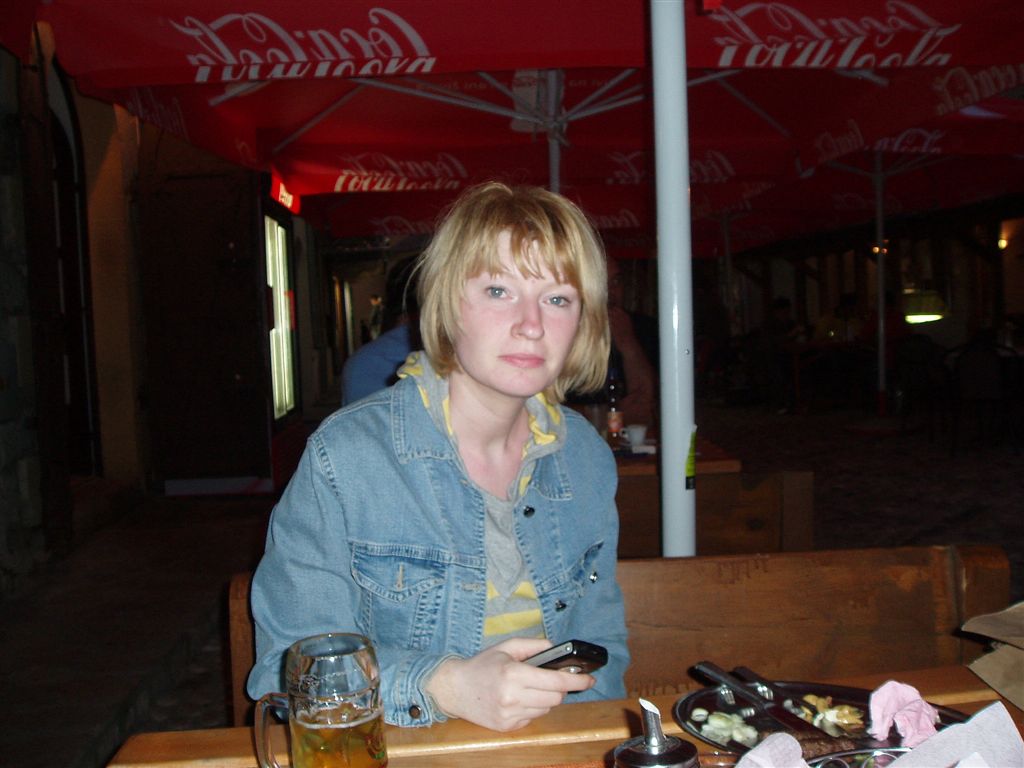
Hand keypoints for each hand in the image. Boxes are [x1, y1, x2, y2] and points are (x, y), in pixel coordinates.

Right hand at [425, 638, 595, 730]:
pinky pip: (533, 717)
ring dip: (546, 698)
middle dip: (560, 687)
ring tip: (531, 687)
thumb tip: (557, 649)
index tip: (590, 679)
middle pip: (556, 697)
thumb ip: (534, 645)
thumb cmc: (482, 665)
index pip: (555, 680)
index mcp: (513, 674)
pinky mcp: (507, 727)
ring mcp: (510, 715)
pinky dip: (533, 708)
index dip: (576, 680)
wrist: (455, 689)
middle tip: (553, 679)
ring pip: (546, 708)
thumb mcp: (506, 646)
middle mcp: (512, 697)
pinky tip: (519, 699)